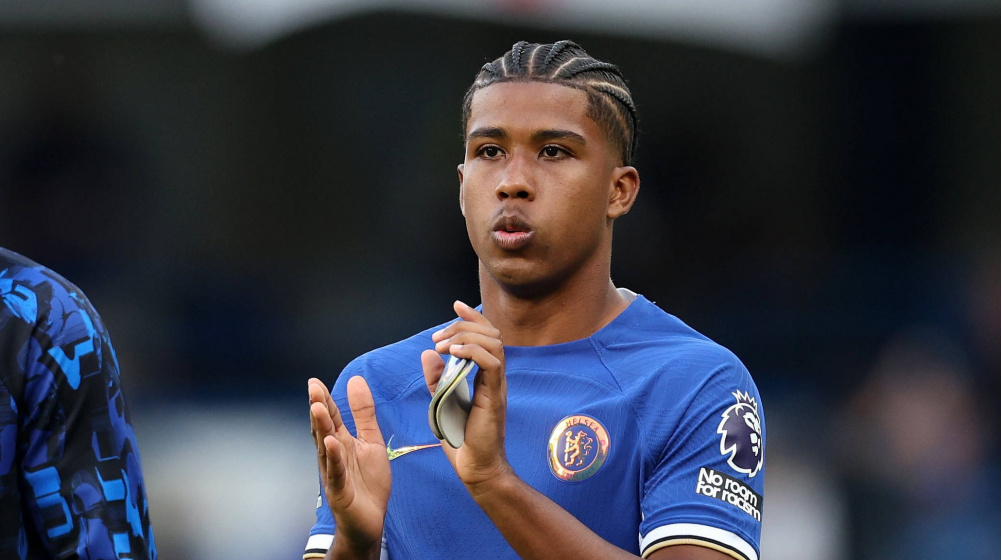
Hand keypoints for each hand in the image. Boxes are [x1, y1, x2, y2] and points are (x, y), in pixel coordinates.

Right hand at [309, 376, 389, 557]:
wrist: (371, 519)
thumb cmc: (368, 482)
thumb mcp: (371, 441)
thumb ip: (363, 413)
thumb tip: (356, 380)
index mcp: (340, 441)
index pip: (330, 417)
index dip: (324, 399)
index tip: (315, 382)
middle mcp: (332, 454)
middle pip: (323, 428)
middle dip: (318, 408)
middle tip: (313, 388)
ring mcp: (333, 472)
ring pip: (325, 447)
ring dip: (321, 427)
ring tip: (318, 408)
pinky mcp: (339, 489)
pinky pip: (335, 471)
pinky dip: (333, 457)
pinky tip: (331, 443)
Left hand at [422, 300, 512, 493]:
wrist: (476, 468)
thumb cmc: (462, 438)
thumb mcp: (442, 401)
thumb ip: (436, 378)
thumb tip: (428, 353)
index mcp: (485, 375)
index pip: (485, 335)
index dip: (472, 317)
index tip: (456, 305)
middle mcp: (494, 376)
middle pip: (490, 333)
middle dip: (462, 326)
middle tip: (438, 337)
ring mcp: (496, 386)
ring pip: (493, 343)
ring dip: (465, 337)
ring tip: (443, 344)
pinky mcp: (494, 397)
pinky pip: (492, 364)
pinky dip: (473, 352)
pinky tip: (453, 354)